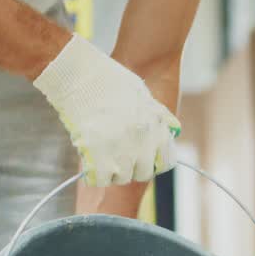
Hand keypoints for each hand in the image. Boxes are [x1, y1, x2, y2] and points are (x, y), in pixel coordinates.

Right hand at [33, 35, 178, 186]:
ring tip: (101, 152)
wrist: (81, 75)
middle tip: (116, 154)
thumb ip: (160, 116)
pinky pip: (100, 180)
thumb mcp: (144, 96)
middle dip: (131, 167)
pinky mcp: (98, 156)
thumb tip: (173, 129)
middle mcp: (143, 143)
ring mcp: (121, 151)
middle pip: (142, 173)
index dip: (152, 161)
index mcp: (157, 128)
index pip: (165, 163)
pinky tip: (89, 159)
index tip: (141, 156)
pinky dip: (93, 174)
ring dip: (111, 171)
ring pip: (121, 178)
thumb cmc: (110, 81)